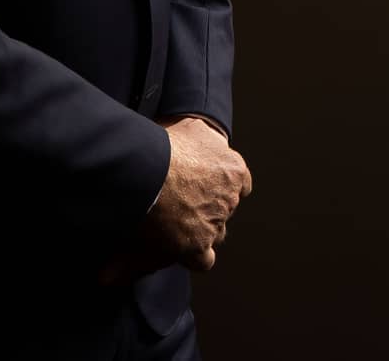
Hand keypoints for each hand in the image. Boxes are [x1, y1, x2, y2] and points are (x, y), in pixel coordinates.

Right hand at [103, 115, 250, 284]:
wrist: (148, 170)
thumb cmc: (166, 145)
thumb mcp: (193, 128)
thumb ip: (205, 136)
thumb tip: (205, 138)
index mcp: (234, 169)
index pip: (239, 183)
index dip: (220, 186)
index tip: (203, 187)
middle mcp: (230, 198)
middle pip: (225, 209)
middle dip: (209, 208)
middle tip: (184, 204)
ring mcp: (216, 223)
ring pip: (215, 233)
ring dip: (201, 231)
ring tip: (176, 226)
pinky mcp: (198, 245)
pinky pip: (204, 260)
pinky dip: (193, 258)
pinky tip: (178, 251)